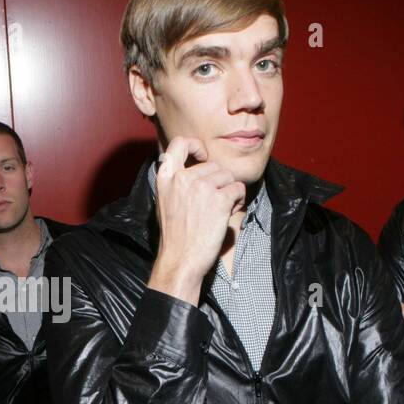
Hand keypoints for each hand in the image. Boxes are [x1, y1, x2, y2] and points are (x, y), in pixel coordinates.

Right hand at [148, 136, 245, 305]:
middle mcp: (182, 178)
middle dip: (218, 181)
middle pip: (213, 165)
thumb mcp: (165, 202)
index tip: (202, 157)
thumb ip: (176, 182)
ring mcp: (201, 187)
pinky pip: (238, 189)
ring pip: (227, 176)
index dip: (195, 146)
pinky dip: (238, 200)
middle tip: (214, 202)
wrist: (180, 260)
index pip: (179, 144)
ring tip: (221, 209)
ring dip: (229, 191)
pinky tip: (229, 212)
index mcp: (166, 178)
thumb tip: (196, 169)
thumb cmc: (175, 236)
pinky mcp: (219, 199)